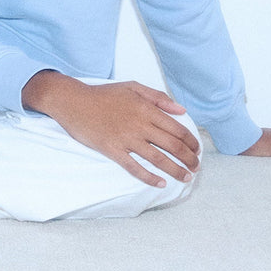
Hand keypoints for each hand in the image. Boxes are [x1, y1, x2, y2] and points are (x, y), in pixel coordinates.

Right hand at [22, 71, 199, 188]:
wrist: (73, 102)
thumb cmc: (103, 94)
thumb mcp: (132, 87)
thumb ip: (158, 97)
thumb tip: (181, 110)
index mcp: (146, 109)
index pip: (176, 128)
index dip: (191, 141)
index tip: (196, 150)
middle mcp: (139, 125)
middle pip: (172, 145)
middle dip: (188, 159)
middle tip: (195, 167)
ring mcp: (126, 139)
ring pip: (157, 159)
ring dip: (175, 170)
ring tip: (186, 178)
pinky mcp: (112, 150)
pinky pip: (134, 167)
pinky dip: (149, 177)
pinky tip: (161, 183)